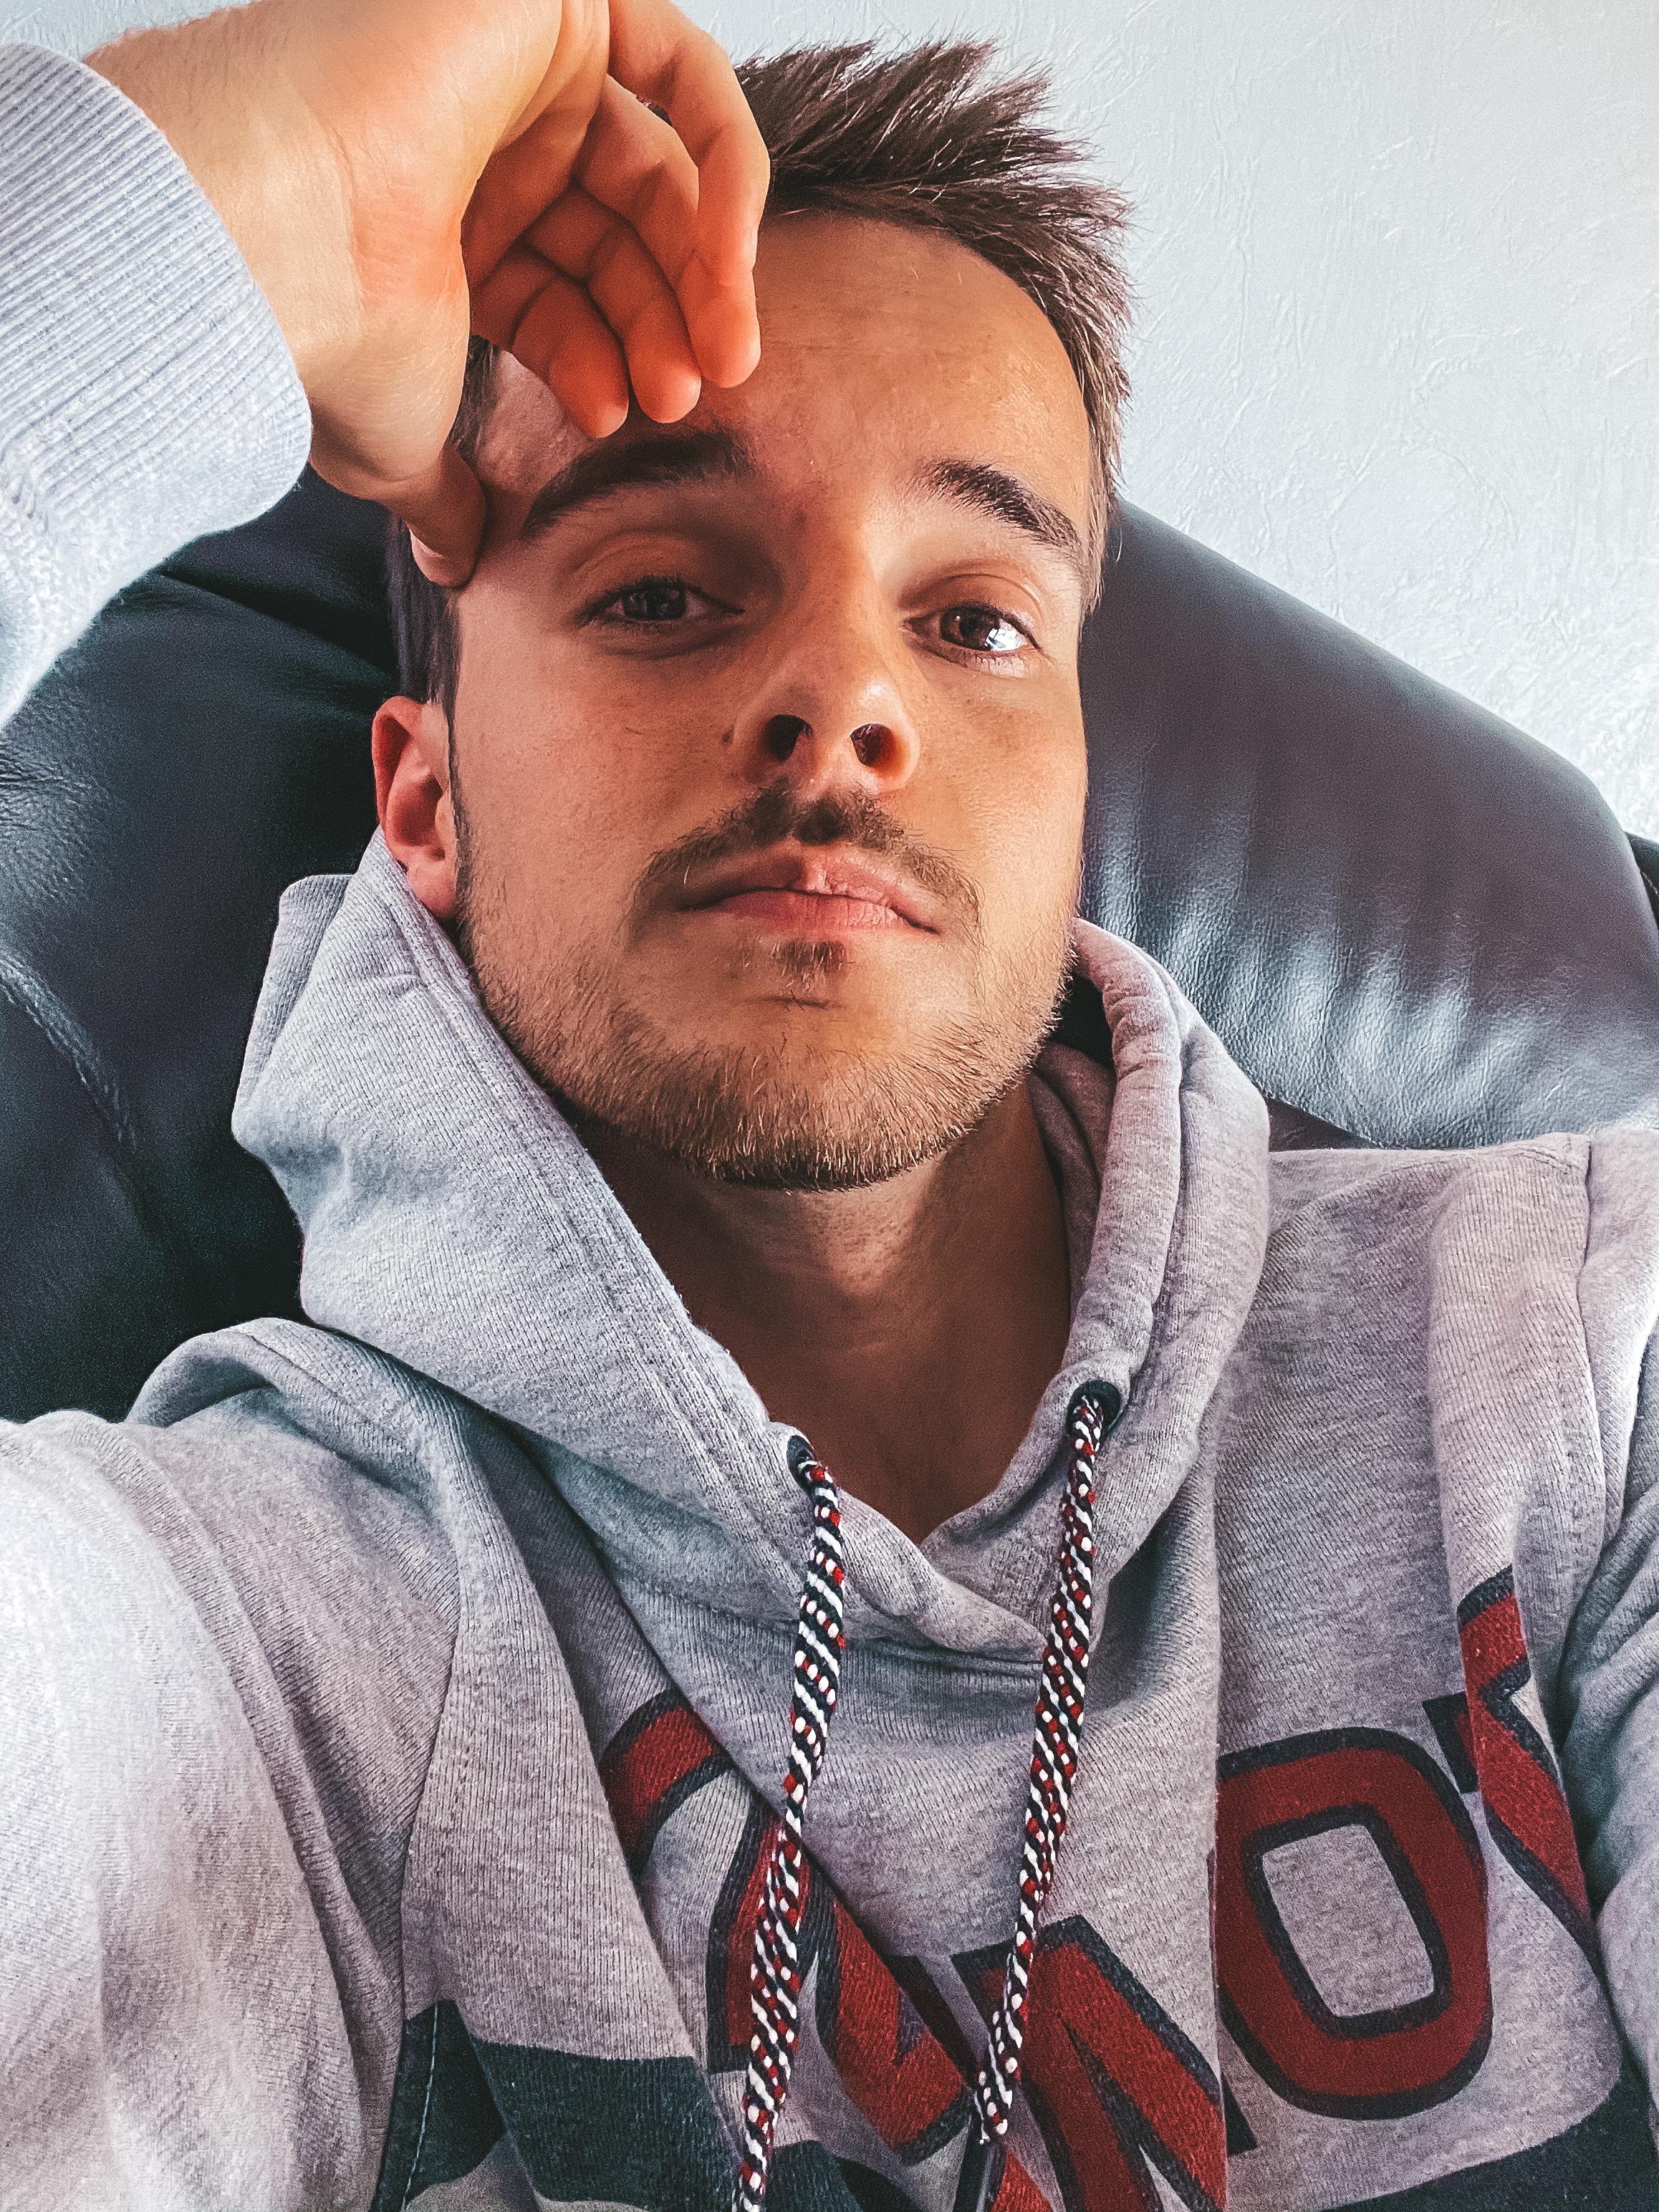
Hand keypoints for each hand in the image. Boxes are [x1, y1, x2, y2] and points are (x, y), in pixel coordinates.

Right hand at [90, 0, 767, 582]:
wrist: (272, 235)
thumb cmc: (324, 340)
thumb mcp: (401, 441)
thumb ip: (444, 492)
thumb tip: (453, 564)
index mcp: (441, 229)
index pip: (564, 288)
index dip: (604, 356)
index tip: (614, 423)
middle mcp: (476, 143)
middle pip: (619, 234)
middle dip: (663, 325)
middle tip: (682, 401)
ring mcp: (514, 66)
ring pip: (660, 167)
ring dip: (702, 274)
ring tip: (712, 363)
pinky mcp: (548, 5)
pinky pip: (686, 76)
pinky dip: (729, 170)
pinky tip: (727, 267)